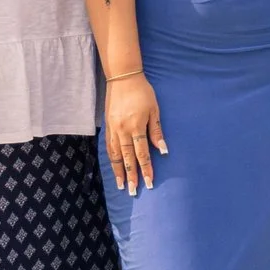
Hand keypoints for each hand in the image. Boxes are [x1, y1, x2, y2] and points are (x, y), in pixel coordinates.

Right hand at [104, 73, 167, 192]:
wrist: (123, 78)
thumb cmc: (143, 92)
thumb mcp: (154, 110)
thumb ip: (156, 131)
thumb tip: (163, 150)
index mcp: (136, 127)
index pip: (142, 154)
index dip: (146, 170)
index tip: (149, 183)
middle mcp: (122, 131)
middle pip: (127, 158)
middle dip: (131, 176)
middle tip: (132, 192)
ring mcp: (113, 129)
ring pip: (115, 155)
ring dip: (118, 171)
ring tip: (120, 185)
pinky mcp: (107, 126)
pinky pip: (108, 146)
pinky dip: (111, 159)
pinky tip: (114, 167)